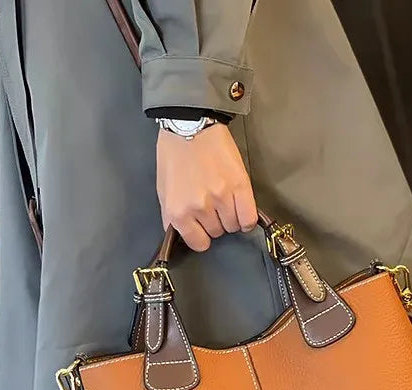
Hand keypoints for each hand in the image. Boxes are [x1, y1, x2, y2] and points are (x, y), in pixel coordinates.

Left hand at [156, 124, 257, 251]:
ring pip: (233, 226)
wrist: (190, 124)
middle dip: (215, 222)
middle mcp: (200, 208)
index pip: (199, 243)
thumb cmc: (174, 155)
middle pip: (217, 233)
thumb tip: (180, 235)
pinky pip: (248, 218)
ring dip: (231, 218)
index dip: (202, 235)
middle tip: (211, 204)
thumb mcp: (163, 190)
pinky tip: (241, 210)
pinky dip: (247, 219)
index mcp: (178, 212)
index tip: (203, 226)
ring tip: (225, 201)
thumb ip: (171, 216)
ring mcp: (221, 198)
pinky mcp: (240, 186)